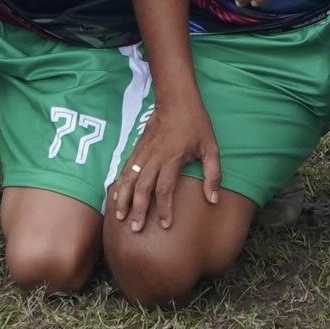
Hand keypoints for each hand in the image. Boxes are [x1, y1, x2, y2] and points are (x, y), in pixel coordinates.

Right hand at [106, 95, 222, 230]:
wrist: (176, 98)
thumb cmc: (196, 124)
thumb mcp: (211, 147)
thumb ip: (213, 174)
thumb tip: (213, 199)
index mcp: (172, 158)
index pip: (165, 188)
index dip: (165, 208)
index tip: (165, 225)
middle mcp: (154, 157)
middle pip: (143, 188)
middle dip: (138, 209)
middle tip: (136, 229)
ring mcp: (143, 152)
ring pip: (130, 179)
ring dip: (124, 199)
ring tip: (120, 217)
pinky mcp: (137, 148)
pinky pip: (125, 169)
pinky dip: (119, 184)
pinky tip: (116, 197)